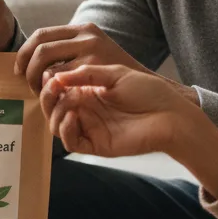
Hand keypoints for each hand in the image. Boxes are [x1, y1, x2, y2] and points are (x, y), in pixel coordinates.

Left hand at [15, 21, 153, 95]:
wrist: (150, 90)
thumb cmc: (119, 79)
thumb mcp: (96, 55)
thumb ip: (73, 53)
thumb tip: (37, 61)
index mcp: (83, 29)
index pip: (41, 34)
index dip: (24, 52)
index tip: (18, 69)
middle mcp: (86, 34)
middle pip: (39, 47)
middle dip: (26, 67)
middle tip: (25, 84)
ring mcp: (91, 49)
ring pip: (45, 62)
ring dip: (35, 79)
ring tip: (39, 92)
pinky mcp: (94, 66)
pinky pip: (59, 77)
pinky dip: (51, 88)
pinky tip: (53, 97)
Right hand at [39, 64, 185, 156]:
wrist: (170, 115)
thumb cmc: (148, 92)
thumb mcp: (115, 74)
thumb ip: (86, 74)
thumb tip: (57, 77)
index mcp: (88, 91)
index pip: (58, 88)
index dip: (50, 82)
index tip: (49, 74)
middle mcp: (85, 109)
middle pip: (52, 106)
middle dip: (47, 96)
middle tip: (52, 87)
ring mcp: (88, 127)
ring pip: (55, 124)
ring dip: (54, 112)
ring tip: (66, 101)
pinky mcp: (94, 144)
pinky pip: (70, 141)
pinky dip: (65, 129)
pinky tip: (72, 116)